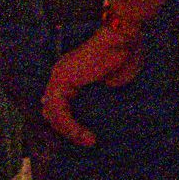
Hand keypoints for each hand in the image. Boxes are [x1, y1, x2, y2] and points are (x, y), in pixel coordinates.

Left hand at [39, 24, 144, 144]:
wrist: (123, 38)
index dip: (68, 123)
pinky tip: (83, 136)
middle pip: (52, 112)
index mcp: (72, 74)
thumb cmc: (126, 54)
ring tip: (87, 141)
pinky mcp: (60, 81)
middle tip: (85, 141)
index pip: (60, 105)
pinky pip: (58, 112)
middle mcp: (60, 76)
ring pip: (52, 115)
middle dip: (67, 131)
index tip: (84, 137)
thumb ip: (103, 92)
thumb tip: (99, 103)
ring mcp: (58, 77)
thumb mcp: (115, 79)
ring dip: (69, 133)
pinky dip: (69, 127)